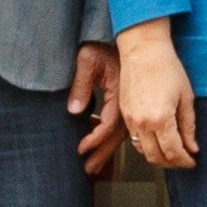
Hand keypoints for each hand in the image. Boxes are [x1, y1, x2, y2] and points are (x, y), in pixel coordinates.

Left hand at [70, 42, 122, 173]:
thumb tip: (74, 111)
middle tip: (89, 170)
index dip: (94, 138)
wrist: (131, 36)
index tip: (81, 149)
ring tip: (95, 166)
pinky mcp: (130, 102)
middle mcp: (129, 102)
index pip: (109, 123)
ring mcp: (132, 103)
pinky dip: (112, 138)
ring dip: (107, 150)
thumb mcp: (88, 60)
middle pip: (117, 135)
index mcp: (120, 93)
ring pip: (122, 134)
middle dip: (102, 154)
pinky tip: (103, 146)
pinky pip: (123, 126)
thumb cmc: (105, 44)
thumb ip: (80, 85)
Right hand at [115, 22, 197, 169]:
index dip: (185, 161)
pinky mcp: (124, 114)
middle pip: (156, 157)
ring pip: (143, 152)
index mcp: (160, 119)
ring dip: (159, 157)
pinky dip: (147, 146)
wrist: (143, 50)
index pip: (173, 152)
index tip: (193, 162)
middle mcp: (142, 123)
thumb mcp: (186, 97)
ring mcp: (131, 120)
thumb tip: (192, 147)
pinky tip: (158, 140)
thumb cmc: (167, 68)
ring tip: (172, 153)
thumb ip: (188, 126)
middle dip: (172, 164)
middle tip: (184, 161)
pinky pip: (135, 140)